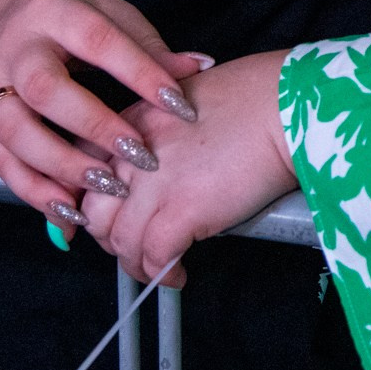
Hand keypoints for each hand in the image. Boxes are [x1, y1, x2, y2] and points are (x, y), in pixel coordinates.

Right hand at [0, 0, 209, 220]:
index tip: (180, 108)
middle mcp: (16, 50)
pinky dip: (34, 193)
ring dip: (60, 167)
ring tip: (105, 191)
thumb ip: (148, 46)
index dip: (141, 75)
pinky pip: (1, 163)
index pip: (99, 42)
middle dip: (95, 127)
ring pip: (14, 132)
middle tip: (140, 157)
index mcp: (54, 11)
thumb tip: (201, 68)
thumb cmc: (68, 14)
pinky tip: (69, 215)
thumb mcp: (109, 13)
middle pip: (45, 90)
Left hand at [80, 52, 297, 283]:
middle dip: (108, 235)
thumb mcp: (189, 95)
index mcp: (133, 119)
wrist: (286, 105)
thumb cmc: (257, 94)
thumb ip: (164, 123)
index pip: (84, 165)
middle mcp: (133, 152)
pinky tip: (178, 275)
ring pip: (120, 240)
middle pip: (95, 209)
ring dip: (135, 262)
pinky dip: (162, 274)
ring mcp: (154, 184)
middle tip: (131, 244)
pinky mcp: (182, 212)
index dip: (87, 198)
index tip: (95, 218)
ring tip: (155, 266)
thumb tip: (165, 157)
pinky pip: (154, 258)